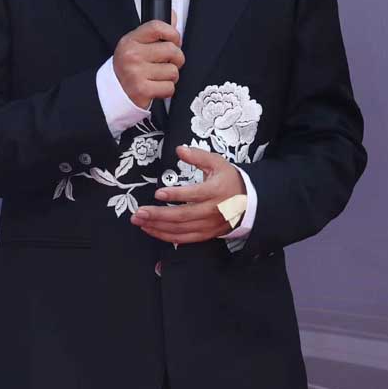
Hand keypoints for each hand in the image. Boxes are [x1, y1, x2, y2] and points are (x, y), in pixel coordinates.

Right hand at [113, 9, 184, 108]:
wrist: (113, 92)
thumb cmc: (129, 67)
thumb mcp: (137, 45)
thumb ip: (156, 31)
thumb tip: (173, 16)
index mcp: (130, 41)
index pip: (158, 27)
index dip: (173, 34)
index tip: (175, 41)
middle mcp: (132, 55)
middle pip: (172, 50)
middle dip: (176, 59)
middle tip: (167, 63)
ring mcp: (136, 73)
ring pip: (173, 71)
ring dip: (170, 77)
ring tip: (158, 77)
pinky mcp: (141, 90)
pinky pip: (169, 88)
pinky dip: (166, 90)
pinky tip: (155, 87)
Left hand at [130, 145, 246, 243]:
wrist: (248, 202)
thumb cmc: (229, 180)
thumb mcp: (217, 162)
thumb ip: (197, 156)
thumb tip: (179, 149)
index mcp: (215, 191)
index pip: (193, 194)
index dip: (175, 195)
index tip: (158, 193)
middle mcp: (211, 211)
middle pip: (182, 216)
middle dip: (158, 215)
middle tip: (139, 212)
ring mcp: (208, 226)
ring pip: (180, 230)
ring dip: (158, 227)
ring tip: (139, 221)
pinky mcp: (205, 234)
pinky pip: (183, 239)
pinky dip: (165, 236)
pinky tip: (151, 230)